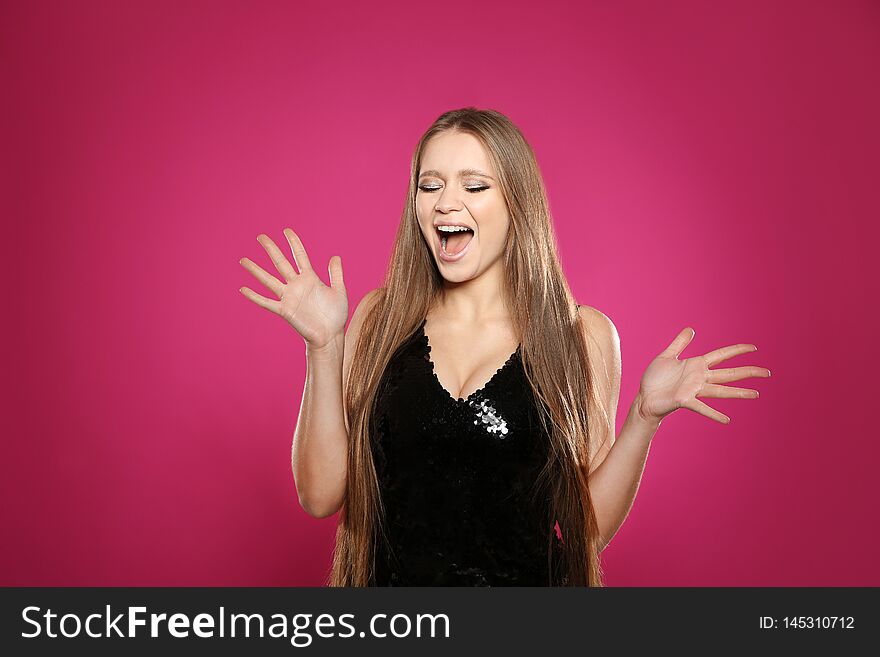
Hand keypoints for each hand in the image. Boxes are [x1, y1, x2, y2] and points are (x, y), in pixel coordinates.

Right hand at [238, 228, 347, 349]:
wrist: (331, 335)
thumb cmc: (335, 315)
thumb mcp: (339, 291)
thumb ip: (336, 274)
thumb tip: (335, 256)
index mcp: (310, 278)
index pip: (300, 256)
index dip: (294, 243)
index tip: (286, 230)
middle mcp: (296, 285)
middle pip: (280, 263)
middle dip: (271, 249)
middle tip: (260, 236)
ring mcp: (289, 297)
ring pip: (269, 280)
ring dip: (256, 270)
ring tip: (243, 260)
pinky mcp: (285, 311)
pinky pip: (267, 302)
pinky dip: (255, 296)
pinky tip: (243, 289)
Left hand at [637, 327, 770, 423]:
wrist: (644, 397)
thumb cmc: (655, 379)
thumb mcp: (666, 356)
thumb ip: (679, 343)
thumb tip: (691, 329)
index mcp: (696, 365)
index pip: (721, 355)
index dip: (737, 350)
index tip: (754, 348)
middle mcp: (699, 378)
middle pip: (728, 373)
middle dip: (748, 372)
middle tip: (767, 373)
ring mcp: (694, 390)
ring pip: (721, 390)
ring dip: (738, 393)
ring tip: (756, 394)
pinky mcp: (685, 401)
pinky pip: (701, 407)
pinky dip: (714, 414)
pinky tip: (727, 420)